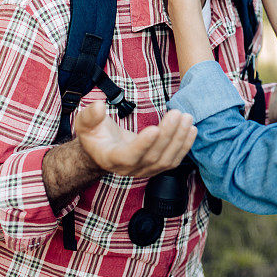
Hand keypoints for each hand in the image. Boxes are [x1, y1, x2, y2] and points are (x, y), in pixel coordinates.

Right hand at [74, 101, 196, 176]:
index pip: (128, 156)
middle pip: (153, 156)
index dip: (142, 145)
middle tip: (176, 114)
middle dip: (167, 135)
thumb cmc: (95, 135)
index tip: (154, 129)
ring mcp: (145, 170)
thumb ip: (90, 115)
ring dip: (179, 139)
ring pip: (166, 160)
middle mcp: (130, 169)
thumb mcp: (85, 123)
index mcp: (111, 158)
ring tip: (187, 118)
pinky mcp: (157, 167)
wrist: (103, 149)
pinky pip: (174, 160)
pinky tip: (191, 129)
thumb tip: (98, 107)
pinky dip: (185, 146)